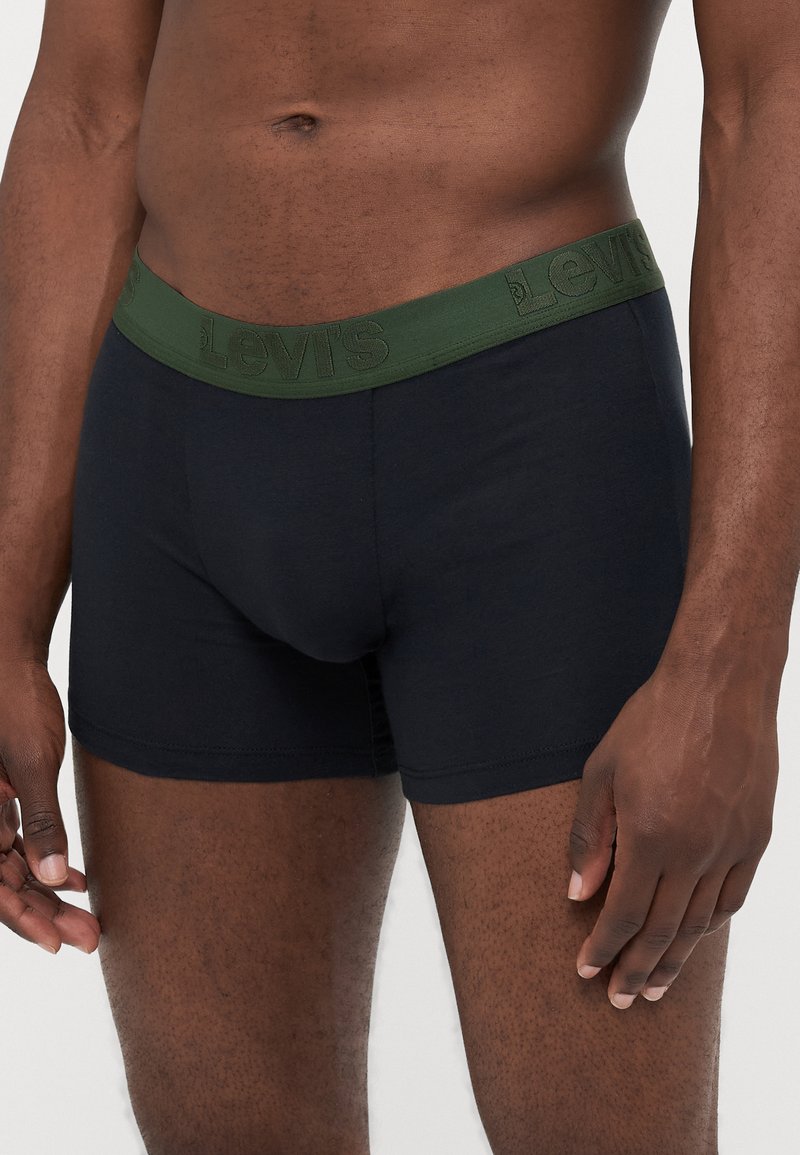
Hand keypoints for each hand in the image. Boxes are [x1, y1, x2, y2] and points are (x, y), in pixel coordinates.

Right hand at [0, 651, 100, 953]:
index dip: (22, 918)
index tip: (56, 942)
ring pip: (13, 864)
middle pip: (4, 881)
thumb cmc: (13, 702)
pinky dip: (46, 859)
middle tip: (88, 937)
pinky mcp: (0, 795)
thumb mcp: (31, 762)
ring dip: (48, 892)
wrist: (8, 656)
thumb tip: (51, 877)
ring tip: (89, 918)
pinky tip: (76, 878)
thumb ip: (40, 821)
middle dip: (43, 912)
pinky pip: (19, 839)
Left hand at [566, 655, 778, 1007]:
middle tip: (622, 1000)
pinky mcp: (756, 837)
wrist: (720, 686)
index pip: (622, 913)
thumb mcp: (602, 771)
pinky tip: (695, 937)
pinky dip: (711, 925)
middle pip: (662, 930)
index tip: (588, 971)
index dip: (603, 948)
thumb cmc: (651, 721)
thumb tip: (577, 893)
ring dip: (676, 958)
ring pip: (700, 922)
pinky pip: (733, 897)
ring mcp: (730, 847)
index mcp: (649, 836)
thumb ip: (588, 837)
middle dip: (638, 969)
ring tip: (657, 985)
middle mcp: (694, 851)